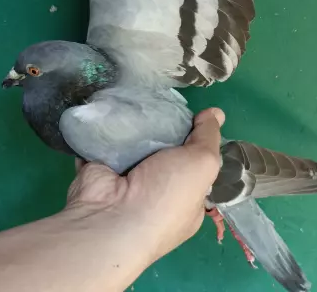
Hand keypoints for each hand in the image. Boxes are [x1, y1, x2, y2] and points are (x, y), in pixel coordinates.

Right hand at [66, 108, 224, 267]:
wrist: (109, 217)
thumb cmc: (166, 195)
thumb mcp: (203, 165)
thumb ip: (209, 137)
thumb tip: (216, 113)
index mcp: (186, 201)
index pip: (196, 166)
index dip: (198, 141)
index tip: (195, 116)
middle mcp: (158, 196)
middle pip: (165, 152)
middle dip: (166, 129)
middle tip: (164, 102)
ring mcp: (126, 185)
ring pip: (136, 145)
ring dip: (137, 125)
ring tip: (140, 100)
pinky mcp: (100, 171)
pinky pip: (108, 143)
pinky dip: (109, 128)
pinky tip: (115, 107)